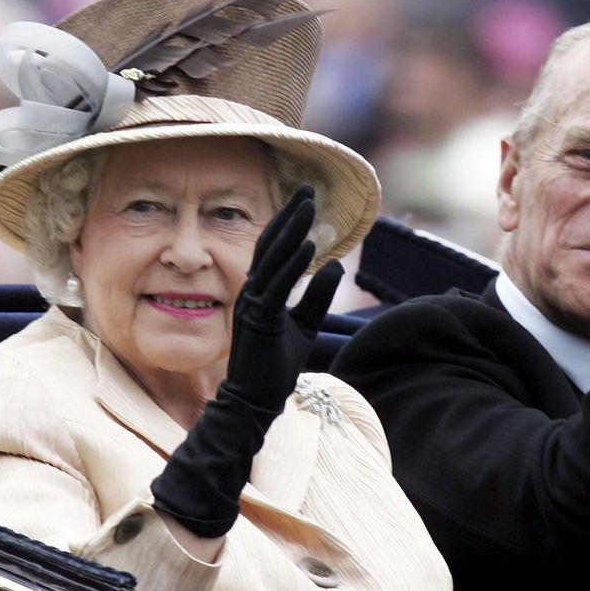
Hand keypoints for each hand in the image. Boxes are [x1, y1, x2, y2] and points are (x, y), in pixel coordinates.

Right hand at [151, 185, 343, 537]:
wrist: (256, 401)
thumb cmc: (276, 365)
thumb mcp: (306, 325)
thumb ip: (318, 296)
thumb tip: (336, 266)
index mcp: (262, 290)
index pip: (275, 247)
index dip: (290, 221)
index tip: (308, 198)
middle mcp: (253, 291)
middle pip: (271, 244)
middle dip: (291, 215)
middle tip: (310, 189)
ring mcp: (252, 304)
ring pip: (272, 259)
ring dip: (292, 231)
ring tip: (309, 206)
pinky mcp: (257, 320)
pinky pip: (276, 286)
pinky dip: (292, 264)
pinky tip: (308, 246)